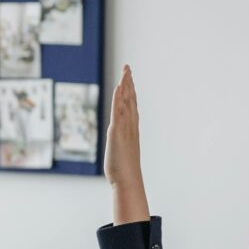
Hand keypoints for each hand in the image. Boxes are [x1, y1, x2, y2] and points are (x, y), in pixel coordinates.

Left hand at [104, 65, 148, 225]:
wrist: (127, 179)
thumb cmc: (124, 170)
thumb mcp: (121, 153)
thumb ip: (121, 147)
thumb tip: (119, 148)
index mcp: (131, 129)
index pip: (131, 106)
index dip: (130, 92)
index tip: (129, 80)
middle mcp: (130, 125)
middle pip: (130, 99)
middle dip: (129, 83)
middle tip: (128, 68)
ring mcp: (125, 128)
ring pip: (126, 102)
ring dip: (125, 85)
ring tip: (125, 71)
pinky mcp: (117, 132)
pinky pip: (118, 111)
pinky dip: (119, 98)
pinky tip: (119, 87)